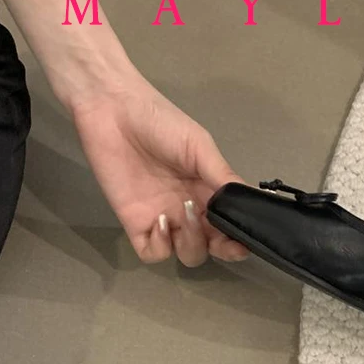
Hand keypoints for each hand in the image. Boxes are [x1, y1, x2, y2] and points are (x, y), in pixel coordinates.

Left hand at [71, 75, 247, 265]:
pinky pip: (153, 253)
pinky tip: (159, 221)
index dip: (240, 239)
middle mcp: (189, 212)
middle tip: (218, 235)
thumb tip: (249, 202)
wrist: (113, 109)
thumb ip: (223, 176)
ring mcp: (163, 220)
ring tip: (183, 213)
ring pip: (187, 254)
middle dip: (221, 249)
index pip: (231, 226)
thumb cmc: (161, 122)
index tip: (244, 239)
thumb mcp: (200, 146)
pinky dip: (161, 246)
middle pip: (213, 247)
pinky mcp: (135, 224)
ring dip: (192, 243)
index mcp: (209, 193)